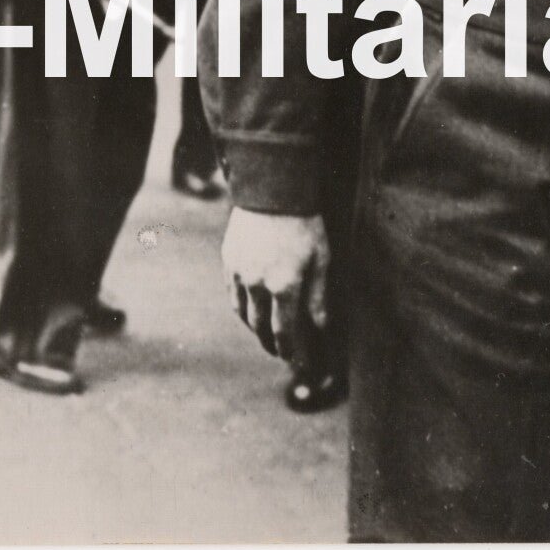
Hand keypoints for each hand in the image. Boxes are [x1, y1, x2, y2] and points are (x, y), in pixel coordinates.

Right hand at [222, 207, 327, 369]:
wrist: (273, 190)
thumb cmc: (304, 223)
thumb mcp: (321, 258)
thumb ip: (318, 295)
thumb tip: (320, 327)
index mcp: (284, 286)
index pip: (283, 331)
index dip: (287, 350)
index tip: (293, 359)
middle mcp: (257, 284)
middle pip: (260, 326)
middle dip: (270, 343)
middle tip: (278, 351)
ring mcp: (239, 273)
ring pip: (242, 313)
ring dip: (254, 327)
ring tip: (264, 332)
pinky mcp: (228, 261)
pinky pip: (232, 293)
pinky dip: (241, 307)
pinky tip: (249, 308)